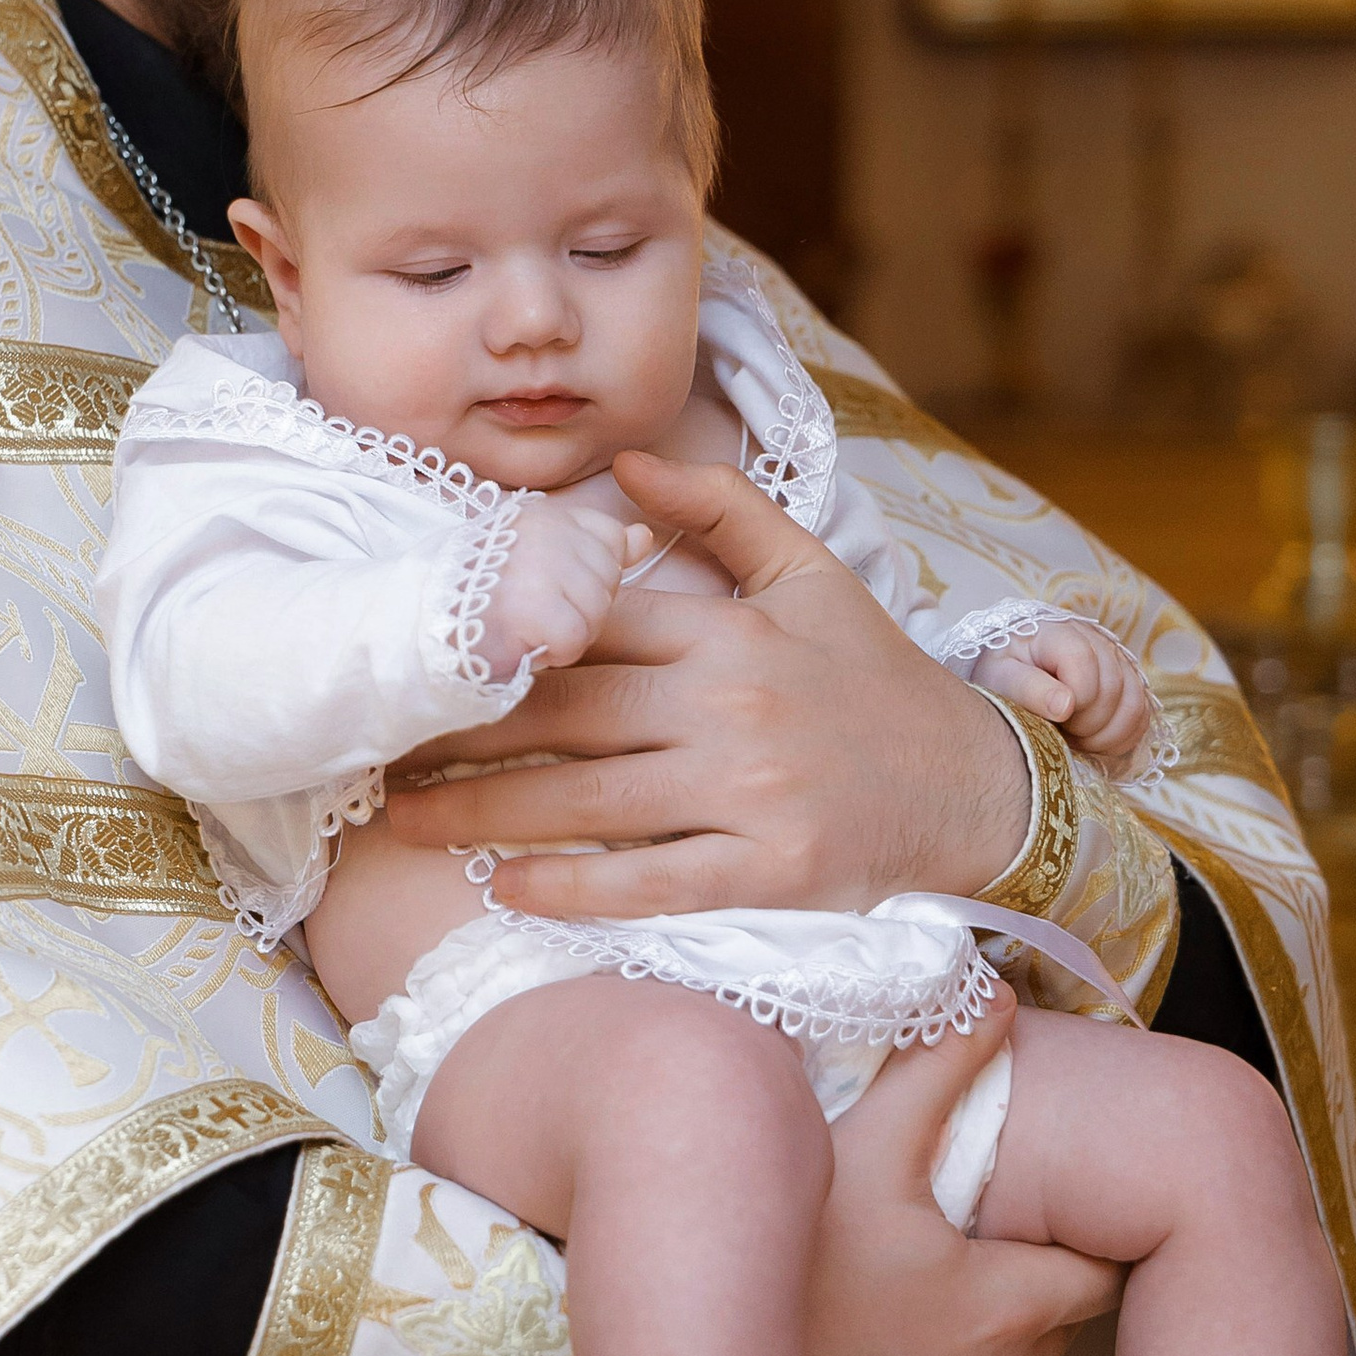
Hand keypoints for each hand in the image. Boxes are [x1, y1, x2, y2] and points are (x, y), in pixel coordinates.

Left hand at [388, 450, 1030, 914]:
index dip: (493, 644)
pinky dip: (573, 889)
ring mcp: (749, 790)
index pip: (586, 629)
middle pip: (565, 717)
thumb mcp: (813, 575)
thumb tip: (625, 465)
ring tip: (404, 822)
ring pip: (588, 802)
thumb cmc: (879, 684)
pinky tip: (505, 887)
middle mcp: (730, 705)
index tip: (418, 657)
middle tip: (375, 751)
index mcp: (727, 631)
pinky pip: (650, 882)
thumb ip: (722, 510)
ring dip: (484, 813)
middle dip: (458, 736)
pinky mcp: (770, 870)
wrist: (981, 790)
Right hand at [480, 497, 646, 675]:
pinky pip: (574, 639)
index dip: (588, 577)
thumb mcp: (534, 561)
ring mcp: (536, 562)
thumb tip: (642, 537)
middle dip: (581, 609)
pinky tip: (523, 645)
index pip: (607, 540)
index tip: (550, 591)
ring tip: (525, 630)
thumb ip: (593, 546)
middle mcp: (541, 527)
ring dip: (567, 634)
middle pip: (608, 579)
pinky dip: (552, 654)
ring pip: (597, 611)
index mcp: (542, 512)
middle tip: (533, 616)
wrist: (412, 626)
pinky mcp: (528, 604)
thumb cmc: (474, 599)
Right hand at [801, 1000, 1123, 1355]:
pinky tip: (886, 1316)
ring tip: (933, 1259)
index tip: (1051, 1197)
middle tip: (989, 1215)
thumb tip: (994, 995)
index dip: (1082, 1232)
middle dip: (1036, 1270)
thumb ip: (941, 1068)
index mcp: (1000, 1308)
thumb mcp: (867, 1145)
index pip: (1099, 1277)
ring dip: (989, 1320)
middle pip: (1057, 1320)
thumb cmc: (791, 1253)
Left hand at [979, 622, 1150, 772]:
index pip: (1084, 664)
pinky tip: (1093, 741)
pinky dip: (1122, 737)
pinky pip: (1142, 714)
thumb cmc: (1003, 674)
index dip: (1073, 701)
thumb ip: (1029, 690)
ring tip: (1074, 738)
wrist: (1012, 670)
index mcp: (1057, 633)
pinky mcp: (1128, 681)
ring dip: (1106, 735)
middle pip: (1112, 689)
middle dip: (1086, 724)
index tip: (1052, 718)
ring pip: (1133, 704)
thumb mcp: (1000, 679)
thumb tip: (1065, 705)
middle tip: (1060, 732)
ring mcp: (1116, 660)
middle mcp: (1095, 640)